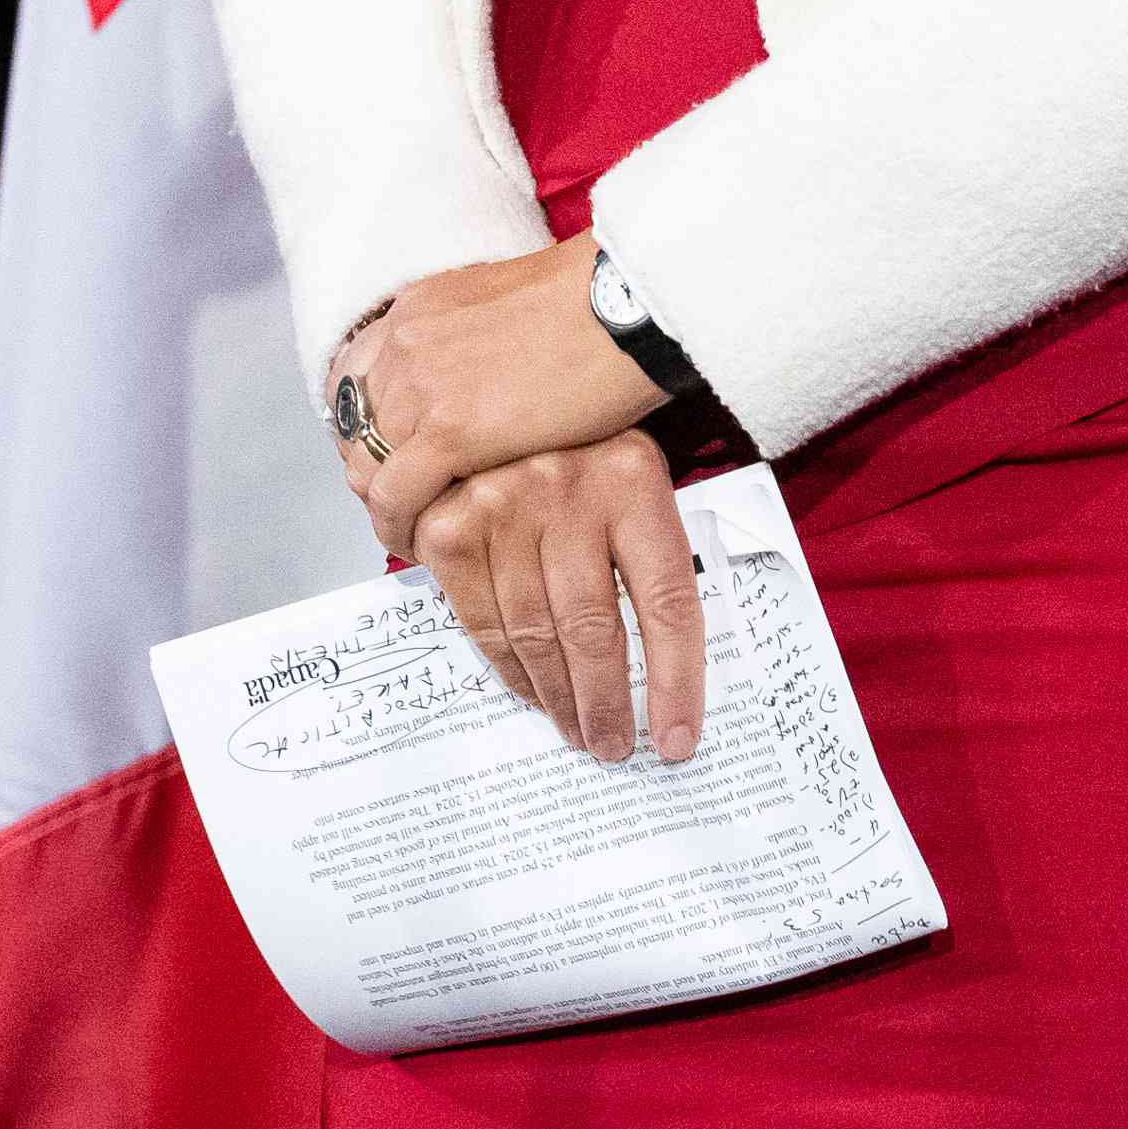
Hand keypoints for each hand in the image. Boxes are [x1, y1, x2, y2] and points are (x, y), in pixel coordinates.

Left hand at [328, 236, 661, 516]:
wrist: (627, 308)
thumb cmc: (599, 304)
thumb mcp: (511, 305)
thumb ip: (478, 338)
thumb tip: (485, 371)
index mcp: (421, 308)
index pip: (355, 375)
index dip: (367, 422)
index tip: (390, 451)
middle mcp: (406, 343)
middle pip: (355, 427)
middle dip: (374, 469)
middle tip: (404, 499)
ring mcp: (419, 388)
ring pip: (365, 468)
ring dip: (384, 505)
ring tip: (411, 530)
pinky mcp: (446, 433)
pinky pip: (394, 498)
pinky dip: (399, 528)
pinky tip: (419, 544)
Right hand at [408, 430, 704, 762]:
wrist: (497, 382)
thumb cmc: (580, 447)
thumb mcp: (632, 474)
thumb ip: (645, 550)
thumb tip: (663, 669)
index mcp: (634, 478)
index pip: (668, 601)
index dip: (677, 681)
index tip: (677, 740)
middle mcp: (568, 489)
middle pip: (596, 629)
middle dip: (607, 704)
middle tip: (613, 747)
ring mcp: (502, 505)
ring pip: (536, 635)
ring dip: (558, 699)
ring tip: (579, 733)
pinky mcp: (450, 524)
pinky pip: (484, 621)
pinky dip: (509, 670)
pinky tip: (532, 694)